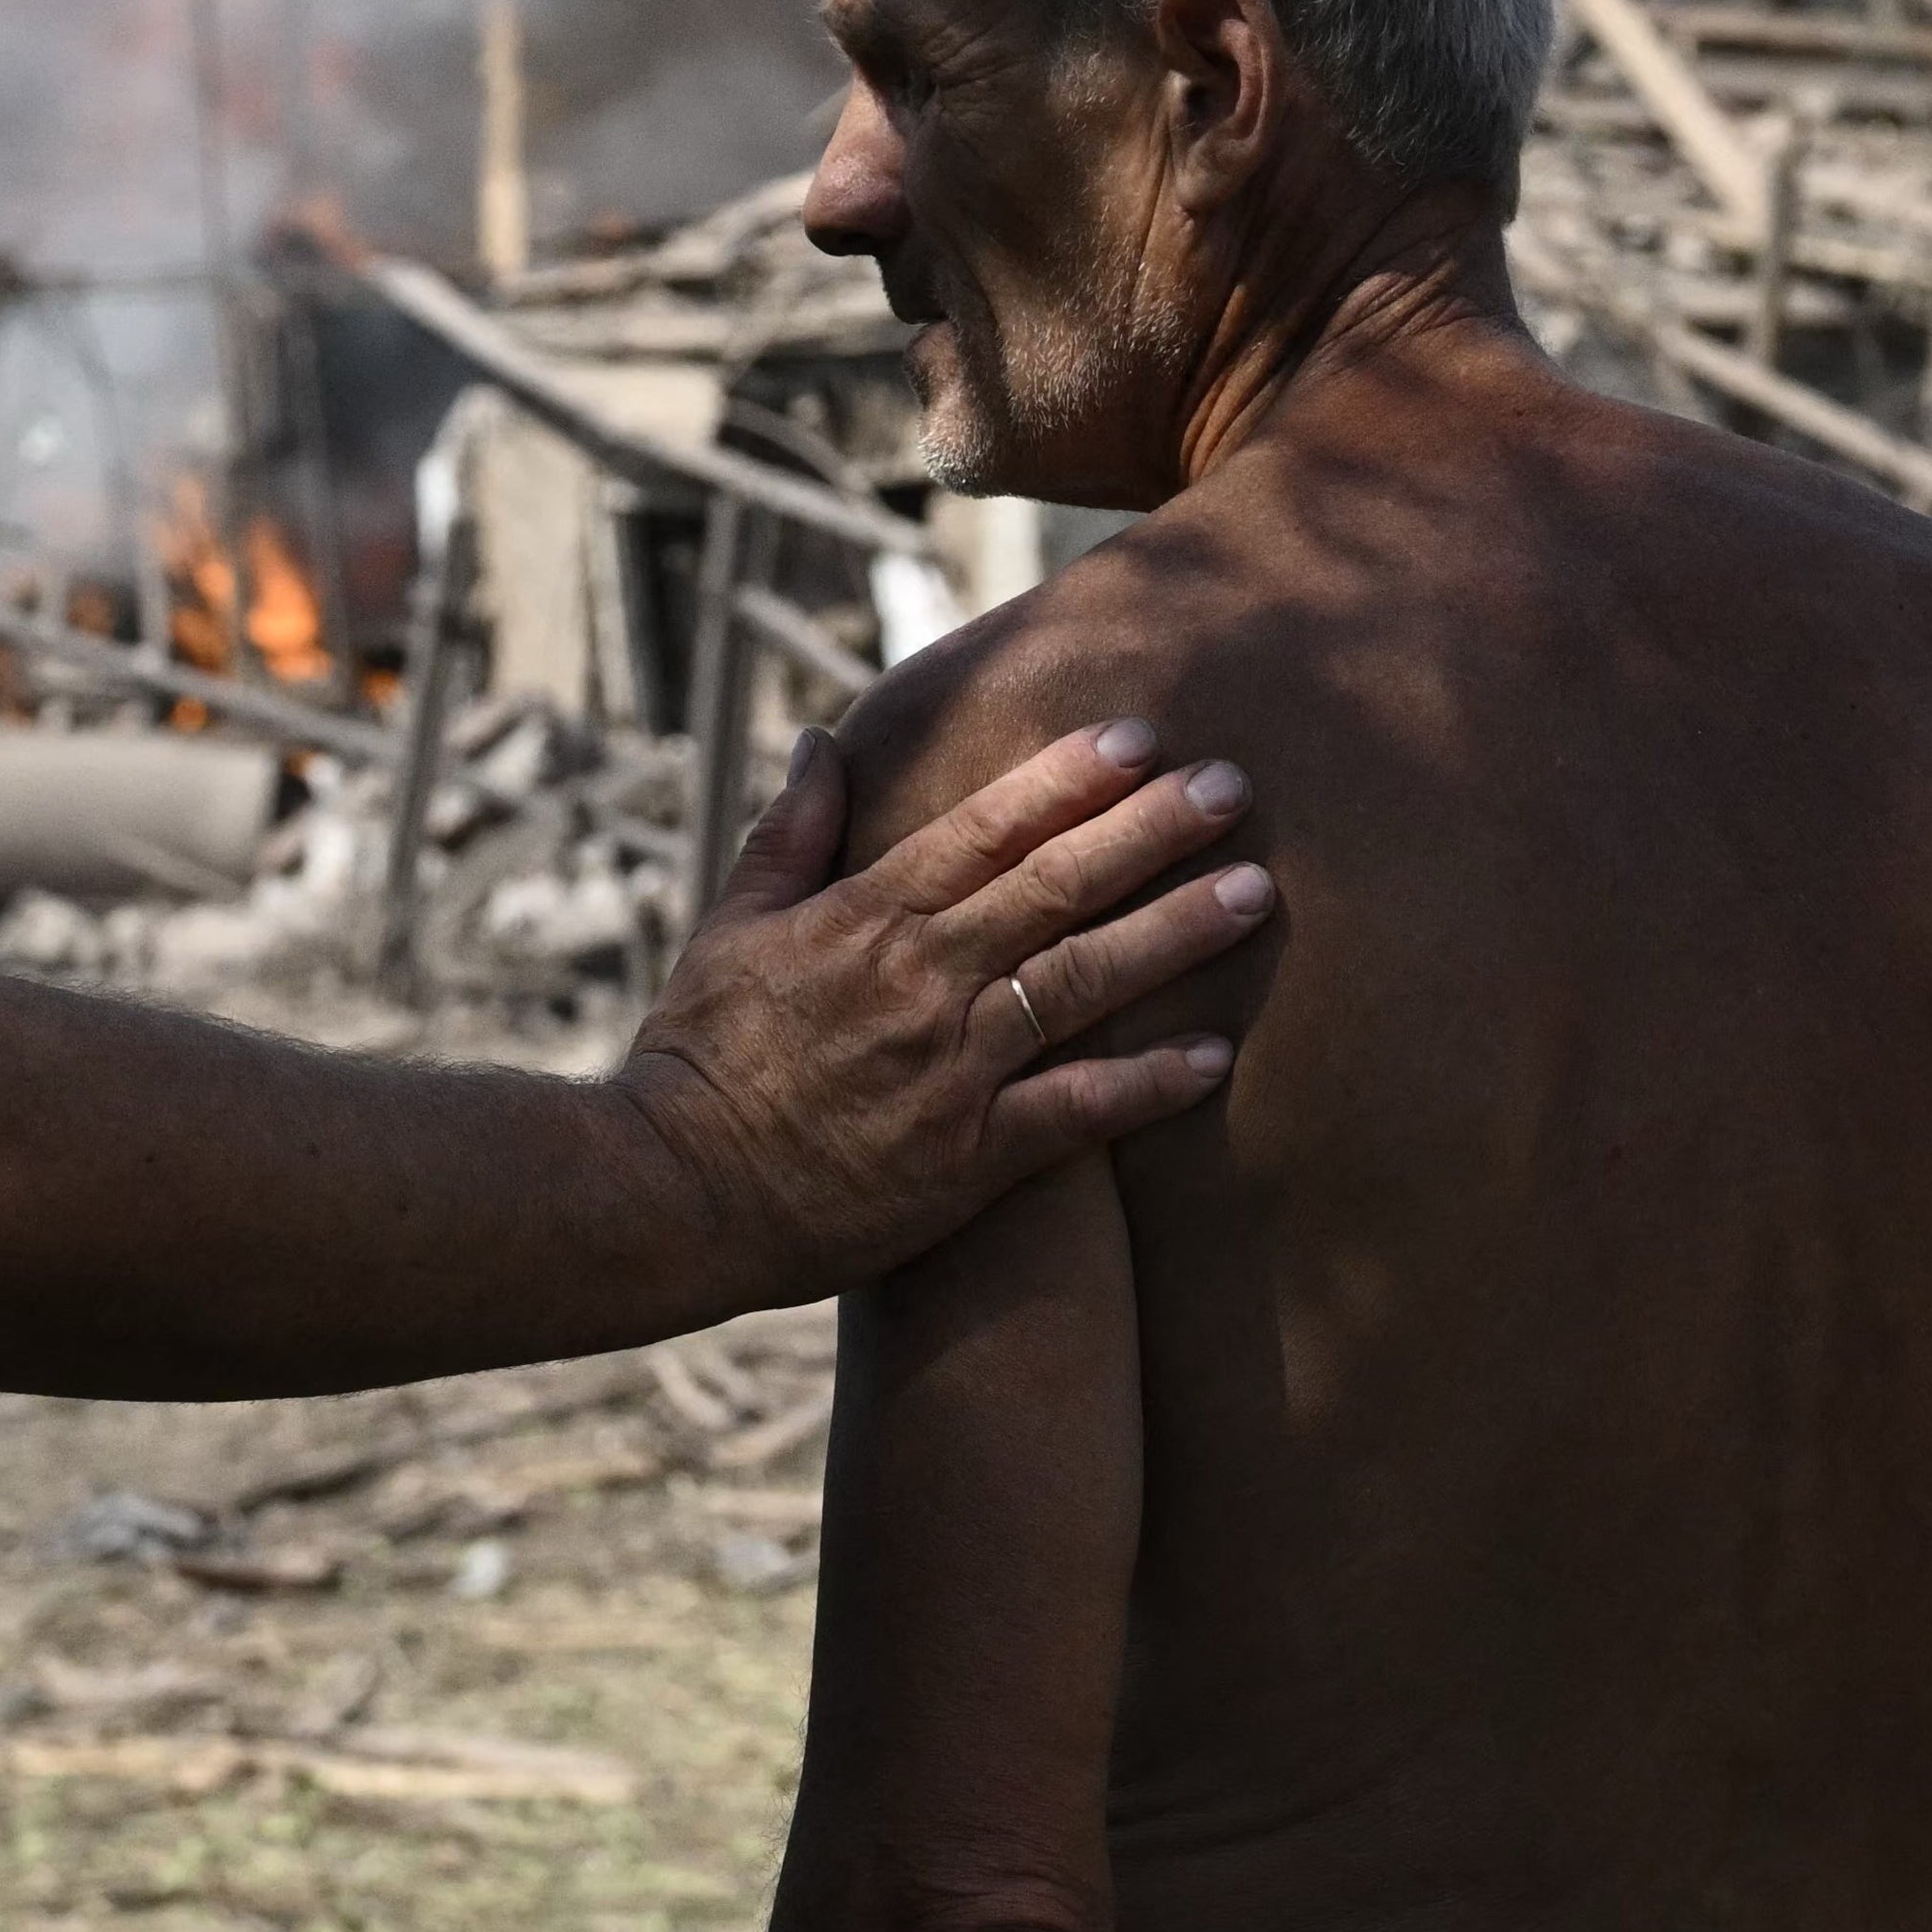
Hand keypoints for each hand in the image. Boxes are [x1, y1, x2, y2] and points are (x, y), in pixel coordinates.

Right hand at [608, 721, 1263, 1307]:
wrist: (676, 1192)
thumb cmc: (699, 1055)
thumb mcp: (731, 926)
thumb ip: (791, 834)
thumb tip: (826, 744)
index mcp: (864, 917)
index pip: (985, 828)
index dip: (1067, 779)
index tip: (1139, 738)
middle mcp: (921, 980)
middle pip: (1056, 887)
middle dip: (1151, 832)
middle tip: (1233, 788)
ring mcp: (952, 1067)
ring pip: (1083, 982)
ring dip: (1174, 933)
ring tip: (1254, 893)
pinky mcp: (970, 1156)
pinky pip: (1078, 1112)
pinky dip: (1147, 1082)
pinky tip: (1215, 1054)